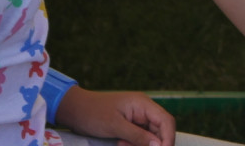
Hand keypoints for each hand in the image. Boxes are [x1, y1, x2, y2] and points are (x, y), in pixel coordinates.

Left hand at [54, 87, 175, 145]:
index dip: (168, 138)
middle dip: (153, 144)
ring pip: (150, 136)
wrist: (76, 110)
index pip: (166, 121)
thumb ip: (138, 136)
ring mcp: (137, 117)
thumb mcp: (116, 126)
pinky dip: (134, 144)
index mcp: (143, 104)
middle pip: (160, 130)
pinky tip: (121, 144)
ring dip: (142, 145)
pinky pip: (140, 138)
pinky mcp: (130, 125)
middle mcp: (143, 109)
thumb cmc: (94, 113)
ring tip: (122, 145)